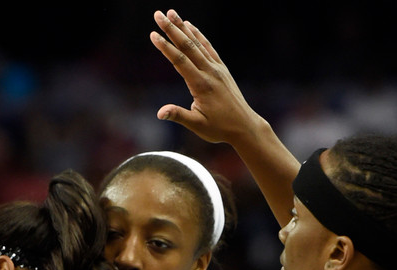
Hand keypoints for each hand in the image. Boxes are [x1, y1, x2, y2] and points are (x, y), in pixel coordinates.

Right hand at [150, 9, 262, 145]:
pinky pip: (208, 47)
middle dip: (172, 29)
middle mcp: (209, 72)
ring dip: (183, 27)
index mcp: (201, 85)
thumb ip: (178, 116)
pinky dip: (198, 35)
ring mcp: (217, 68)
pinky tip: (190, 26)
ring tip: (172, 13)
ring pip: (197, 43)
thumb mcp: (197, 125)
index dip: (165, 47)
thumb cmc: (219, 128)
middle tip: (158, 14)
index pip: (180, 61)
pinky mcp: (221, 68)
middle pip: (187, 46)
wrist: (244, 125)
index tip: (153, 35)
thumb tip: (160, 113)